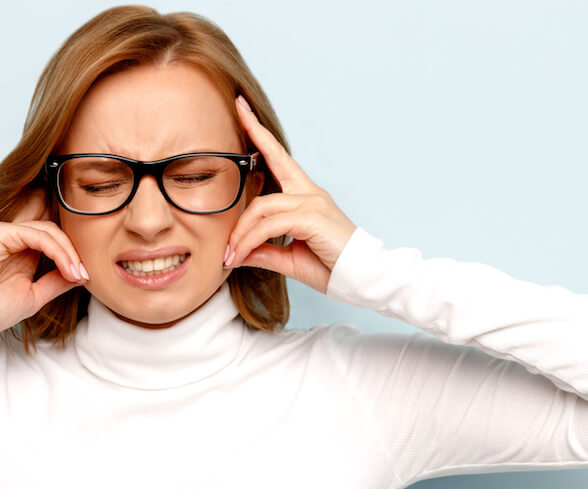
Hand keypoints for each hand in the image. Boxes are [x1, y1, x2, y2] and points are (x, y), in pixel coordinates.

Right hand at [0, 189, 87, 330]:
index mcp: (21, 252)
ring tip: (77, 273)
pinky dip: (56, 250)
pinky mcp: (1, 232)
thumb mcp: (36, 295)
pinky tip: (66, 267)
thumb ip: (56, 281)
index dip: (72, 257)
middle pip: (54, 233)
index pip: (54, 242)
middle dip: (73, 253)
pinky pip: (36, 235)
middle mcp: (14, 239)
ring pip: (48, 231)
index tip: (86, 277)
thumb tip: (81, 274)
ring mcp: (7, 233)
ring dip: (68, 252)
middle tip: (84, 275)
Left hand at [225, 96, 356, 293]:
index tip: (246, 111)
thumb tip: (235, 253)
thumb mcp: (288, 259)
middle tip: (237, 108)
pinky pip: (269, 225)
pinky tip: (239, 255)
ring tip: (228, 255)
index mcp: (306, 197)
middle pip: (275, 160)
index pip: (280, 160)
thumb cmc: (330, 267)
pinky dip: (250, 240)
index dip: (263, 135)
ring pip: (262, 207)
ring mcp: (312, 202)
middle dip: (255, 132)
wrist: (362, 279)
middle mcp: (310, 193)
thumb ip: (262, 251)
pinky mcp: (312, 217)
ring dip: (240, 232)